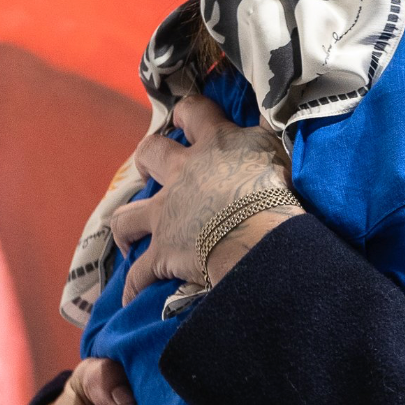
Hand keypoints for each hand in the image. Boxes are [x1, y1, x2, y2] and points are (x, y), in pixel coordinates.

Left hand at [111, 93, 298, 304]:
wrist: (260, 235)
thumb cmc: (277, 189)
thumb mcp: (279, 148)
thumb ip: (271, 129)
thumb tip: (276, 106)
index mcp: (214, 145)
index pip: (194, 112)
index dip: (188, 113)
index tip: (186, 117)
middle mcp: (182, 174)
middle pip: (149, 153)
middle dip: (147, 158)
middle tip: (151, 166)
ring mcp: (167, 213)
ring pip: (128, 216)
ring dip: (126, 226)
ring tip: (126, 237)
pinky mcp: (162, 251)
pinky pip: (139, 273)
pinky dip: (133, 286)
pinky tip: (129, 298)